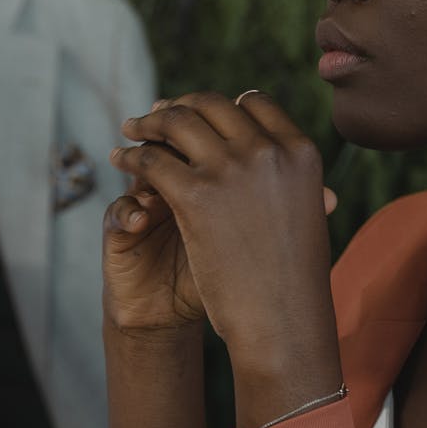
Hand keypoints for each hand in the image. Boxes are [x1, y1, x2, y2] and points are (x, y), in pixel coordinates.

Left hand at [107, 91, 338, 371]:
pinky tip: (120, 160)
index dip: (222, 106)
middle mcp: (269, 151)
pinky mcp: (196, 194)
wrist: (282, 322)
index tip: (200, 114)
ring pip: (177, 122)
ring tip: (131, 129)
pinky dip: (131, 156)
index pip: (255, 104)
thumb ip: (289, 180)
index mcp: (301, 153)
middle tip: (157, 114)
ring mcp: (232, 168)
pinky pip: (152, 159)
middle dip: (181, 106)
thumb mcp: (306, 217)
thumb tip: (273, 151)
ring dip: (149, 122)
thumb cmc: (294, 278)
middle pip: (213, 106)